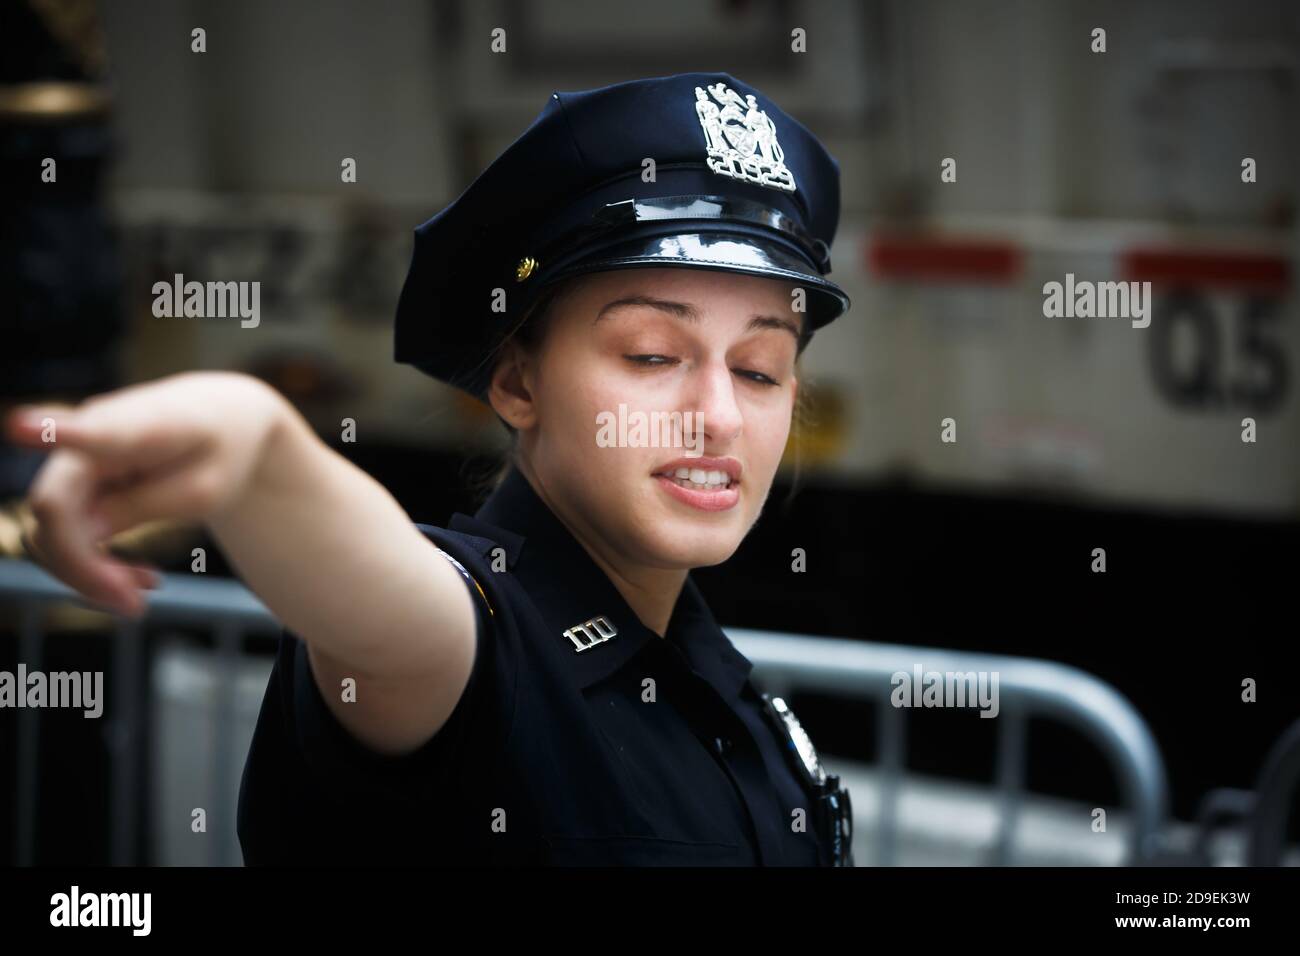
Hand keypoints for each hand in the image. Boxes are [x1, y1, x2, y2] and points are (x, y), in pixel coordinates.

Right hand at [5, 372, 288, 617]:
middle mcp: (91, 434)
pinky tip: (134, 579)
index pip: (89, 434)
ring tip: (142, 594)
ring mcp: (75, 457)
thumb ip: (146, 505)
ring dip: (87, 572)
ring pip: (51, 529)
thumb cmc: (220, 449)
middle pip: (56, 510)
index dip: (51, 433)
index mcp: (136, 427)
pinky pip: (65, 532)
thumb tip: (84, 532)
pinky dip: (91, 563)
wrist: (223, 416)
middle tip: (135, 608)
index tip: (22, 424)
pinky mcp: (75, 481)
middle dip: (85, 568)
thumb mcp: (205, 488)